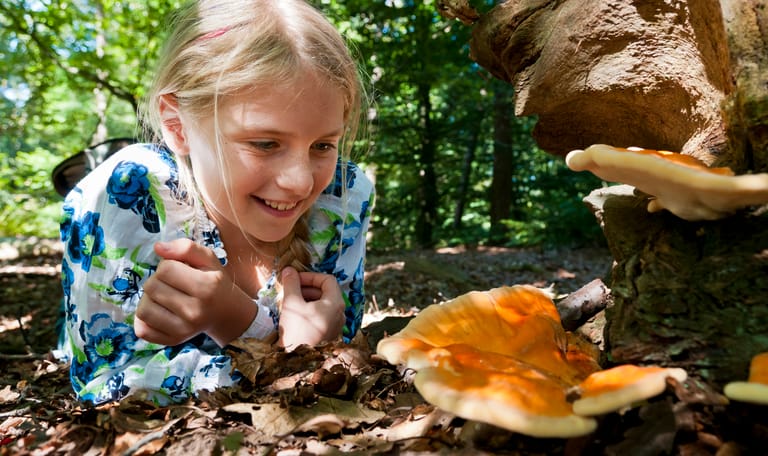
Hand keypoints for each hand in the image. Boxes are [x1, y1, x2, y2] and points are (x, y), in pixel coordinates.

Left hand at [134, 239, 253, 346]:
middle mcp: (194, 311)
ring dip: (149, 299)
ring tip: (163, 297)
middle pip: (151, 287)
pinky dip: (144, 320)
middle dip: (157, 280)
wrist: (227, 313)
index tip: (178, 270)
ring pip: (143, 309)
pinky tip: (158, 313)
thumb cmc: (215, 282)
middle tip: (170, 284)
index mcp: (206, 287)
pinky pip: (142, 331)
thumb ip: (185, 248)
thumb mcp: (208, 259)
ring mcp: (183, 330)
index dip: (167, 265)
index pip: (165, 269)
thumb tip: (158, 248)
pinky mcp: (173, 341)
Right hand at [278, 267, 344, 349]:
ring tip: (291, 300)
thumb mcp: (291, 303)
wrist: (296, 361)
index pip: (327, 279)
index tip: (295, 279)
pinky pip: (323, 315)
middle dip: (307, 287)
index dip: (310, 276)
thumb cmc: (296, 330)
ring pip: (324, 304)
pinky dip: (311, 310)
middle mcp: (341, 314)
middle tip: (291, 288)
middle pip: (326, 291)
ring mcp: (337, 325)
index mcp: (336, 303)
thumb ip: (291, 283)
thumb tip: (289, 269)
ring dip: (308, 298)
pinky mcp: (330, 334)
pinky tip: (297, 314)